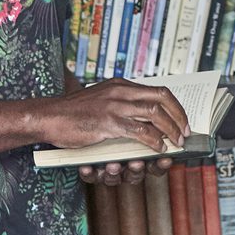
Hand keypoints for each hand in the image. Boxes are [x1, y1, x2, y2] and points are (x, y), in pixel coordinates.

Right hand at [41, 79, 187, 183]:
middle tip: (186, 133)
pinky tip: (158, 149)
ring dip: (170, 130)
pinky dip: (153, 141)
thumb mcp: (101, 98)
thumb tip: (145, 115)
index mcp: (122, 85)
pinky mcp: (107, 123)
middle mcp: (121, 91)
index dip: (175, 106)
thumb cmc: (74, 112)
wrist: (49, 116)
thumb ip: (121, 102)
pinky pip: (139, 131)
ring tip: (176, 142)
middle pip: (162, 99)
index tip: (183, 120)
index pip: (159, 90)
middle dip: (179, 117)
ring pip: (154, 114)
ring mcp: (115, 106)